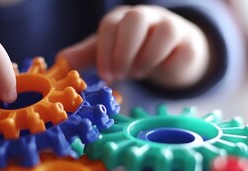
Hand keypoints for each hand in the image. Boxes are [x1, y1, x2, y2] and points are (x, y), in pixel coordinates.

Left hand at [57, 5, 209, 88]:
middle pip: (136, 19)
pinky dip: (168, 63)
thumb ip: (85, 56)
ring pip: (164, 31)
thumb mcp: (107, 53)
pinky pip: (183, 48)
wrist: (168, 52)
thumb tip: (60, 62)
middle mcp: (145, 17)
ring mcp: (169, 26)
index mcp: (121, 19)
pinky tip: (159, 71)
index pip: (110, 25)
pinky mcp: (188, 42)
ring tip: (138, 73)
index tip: (106, 76)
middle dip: (125, 51)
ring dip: (147, 57)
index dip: (106, 51)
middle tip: (120, 74)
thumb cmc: (132, 51)